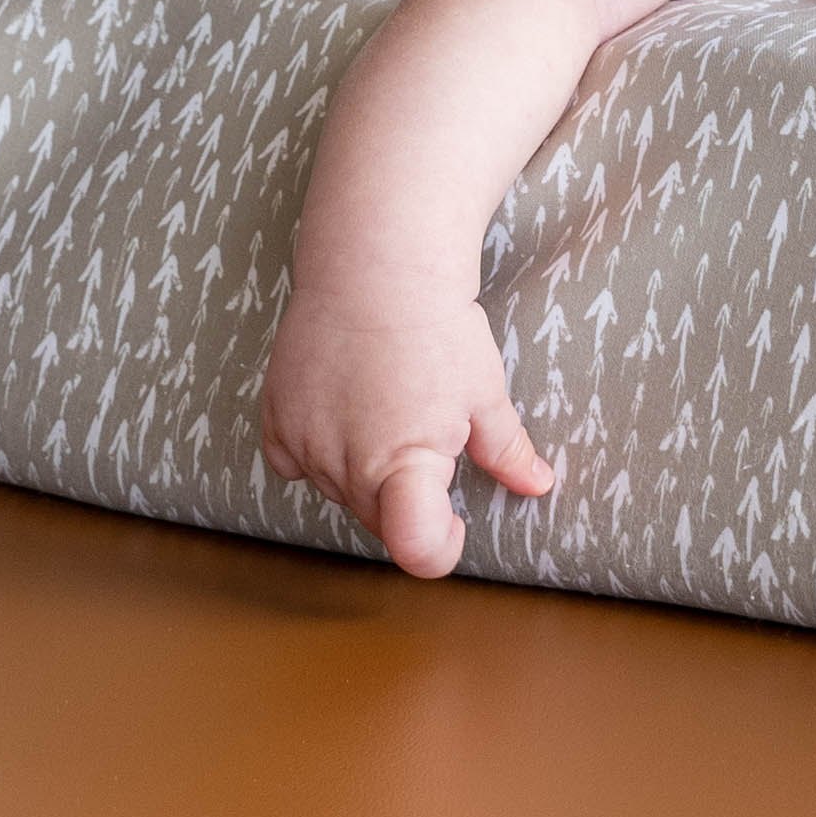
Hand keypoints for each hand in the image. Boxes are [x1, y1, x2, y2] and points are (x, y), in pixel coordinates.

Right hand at [260, 267, 557, 578]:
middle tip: (430, 439)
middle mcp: (348, 466)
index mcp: (404, 466)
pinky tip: (341, 416)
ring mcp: (306, 444)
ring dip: (365, 475)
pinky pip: (292, 464)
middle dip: (409, 499)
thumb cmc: (436, 327)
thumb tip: (538, 484)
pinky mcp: (276, 418)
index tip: (453, 521)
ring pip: (339, 492)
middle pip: (379, 522)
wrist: (374, 266)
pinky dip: (316, 454)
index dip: (441, 549)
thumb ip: (507, 450)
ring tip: (387, 412)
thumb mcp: (484, 391)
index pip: (415, 550)